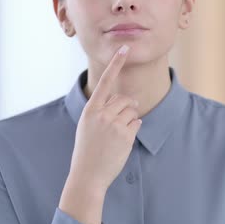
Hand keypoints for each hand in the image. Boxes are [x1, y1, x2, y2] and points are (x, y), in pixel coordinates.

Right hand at [68, 44, 142, 192]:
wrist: (87, 175)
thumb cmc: (88, 149)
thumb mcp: (88, 125)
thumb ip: (103, 111)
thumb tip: (127, 102)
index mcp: (90, 109)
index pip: (105, 81)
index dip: (116, 63)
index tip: (125, 48)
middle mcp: (102, 114)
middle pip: (124, 99)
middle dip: (126, 107)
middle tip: (117, 124)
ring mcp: (114, 124)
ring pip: (132, 110)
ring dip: (129, 120)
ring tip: (117, 135)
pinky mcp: (126, 135)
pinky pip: (137, 123)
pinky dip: (133, 129)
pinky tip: (122, 141)